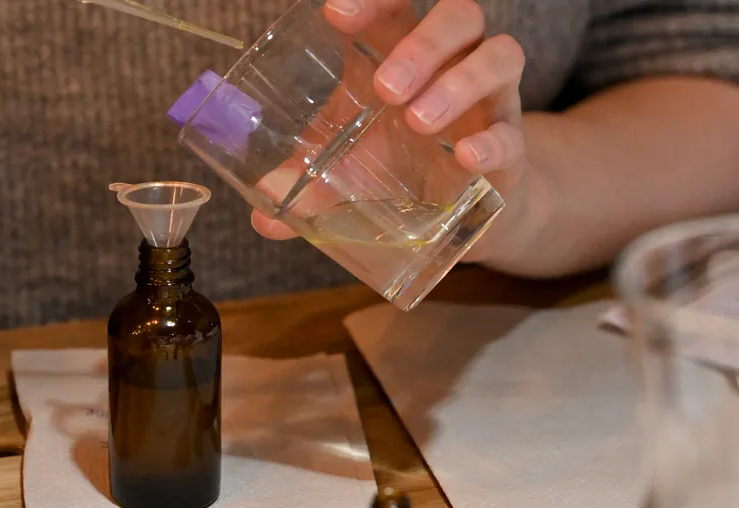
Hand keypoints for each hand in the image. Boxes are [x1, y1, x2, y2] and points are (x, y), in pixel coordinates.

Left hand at [250, 0, 530, 263]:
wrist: (458, 211)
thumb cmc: (397, 166)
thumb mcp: (346, 170)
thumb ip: (305, 185)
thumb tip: (263, 214)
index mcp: (401, 54)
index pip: (394, 5)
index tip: (336, 13)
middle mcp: (452, 65)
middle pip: (458, 18)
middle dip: (423, 45)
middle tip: (385, 88)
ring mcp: (488, 102)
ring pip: (498, 56)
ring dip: (459, 83)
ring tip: (417, 120)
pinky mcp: (511, 147)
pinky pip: (516, 131)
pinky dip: (495, 141)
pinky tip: (468, 156)